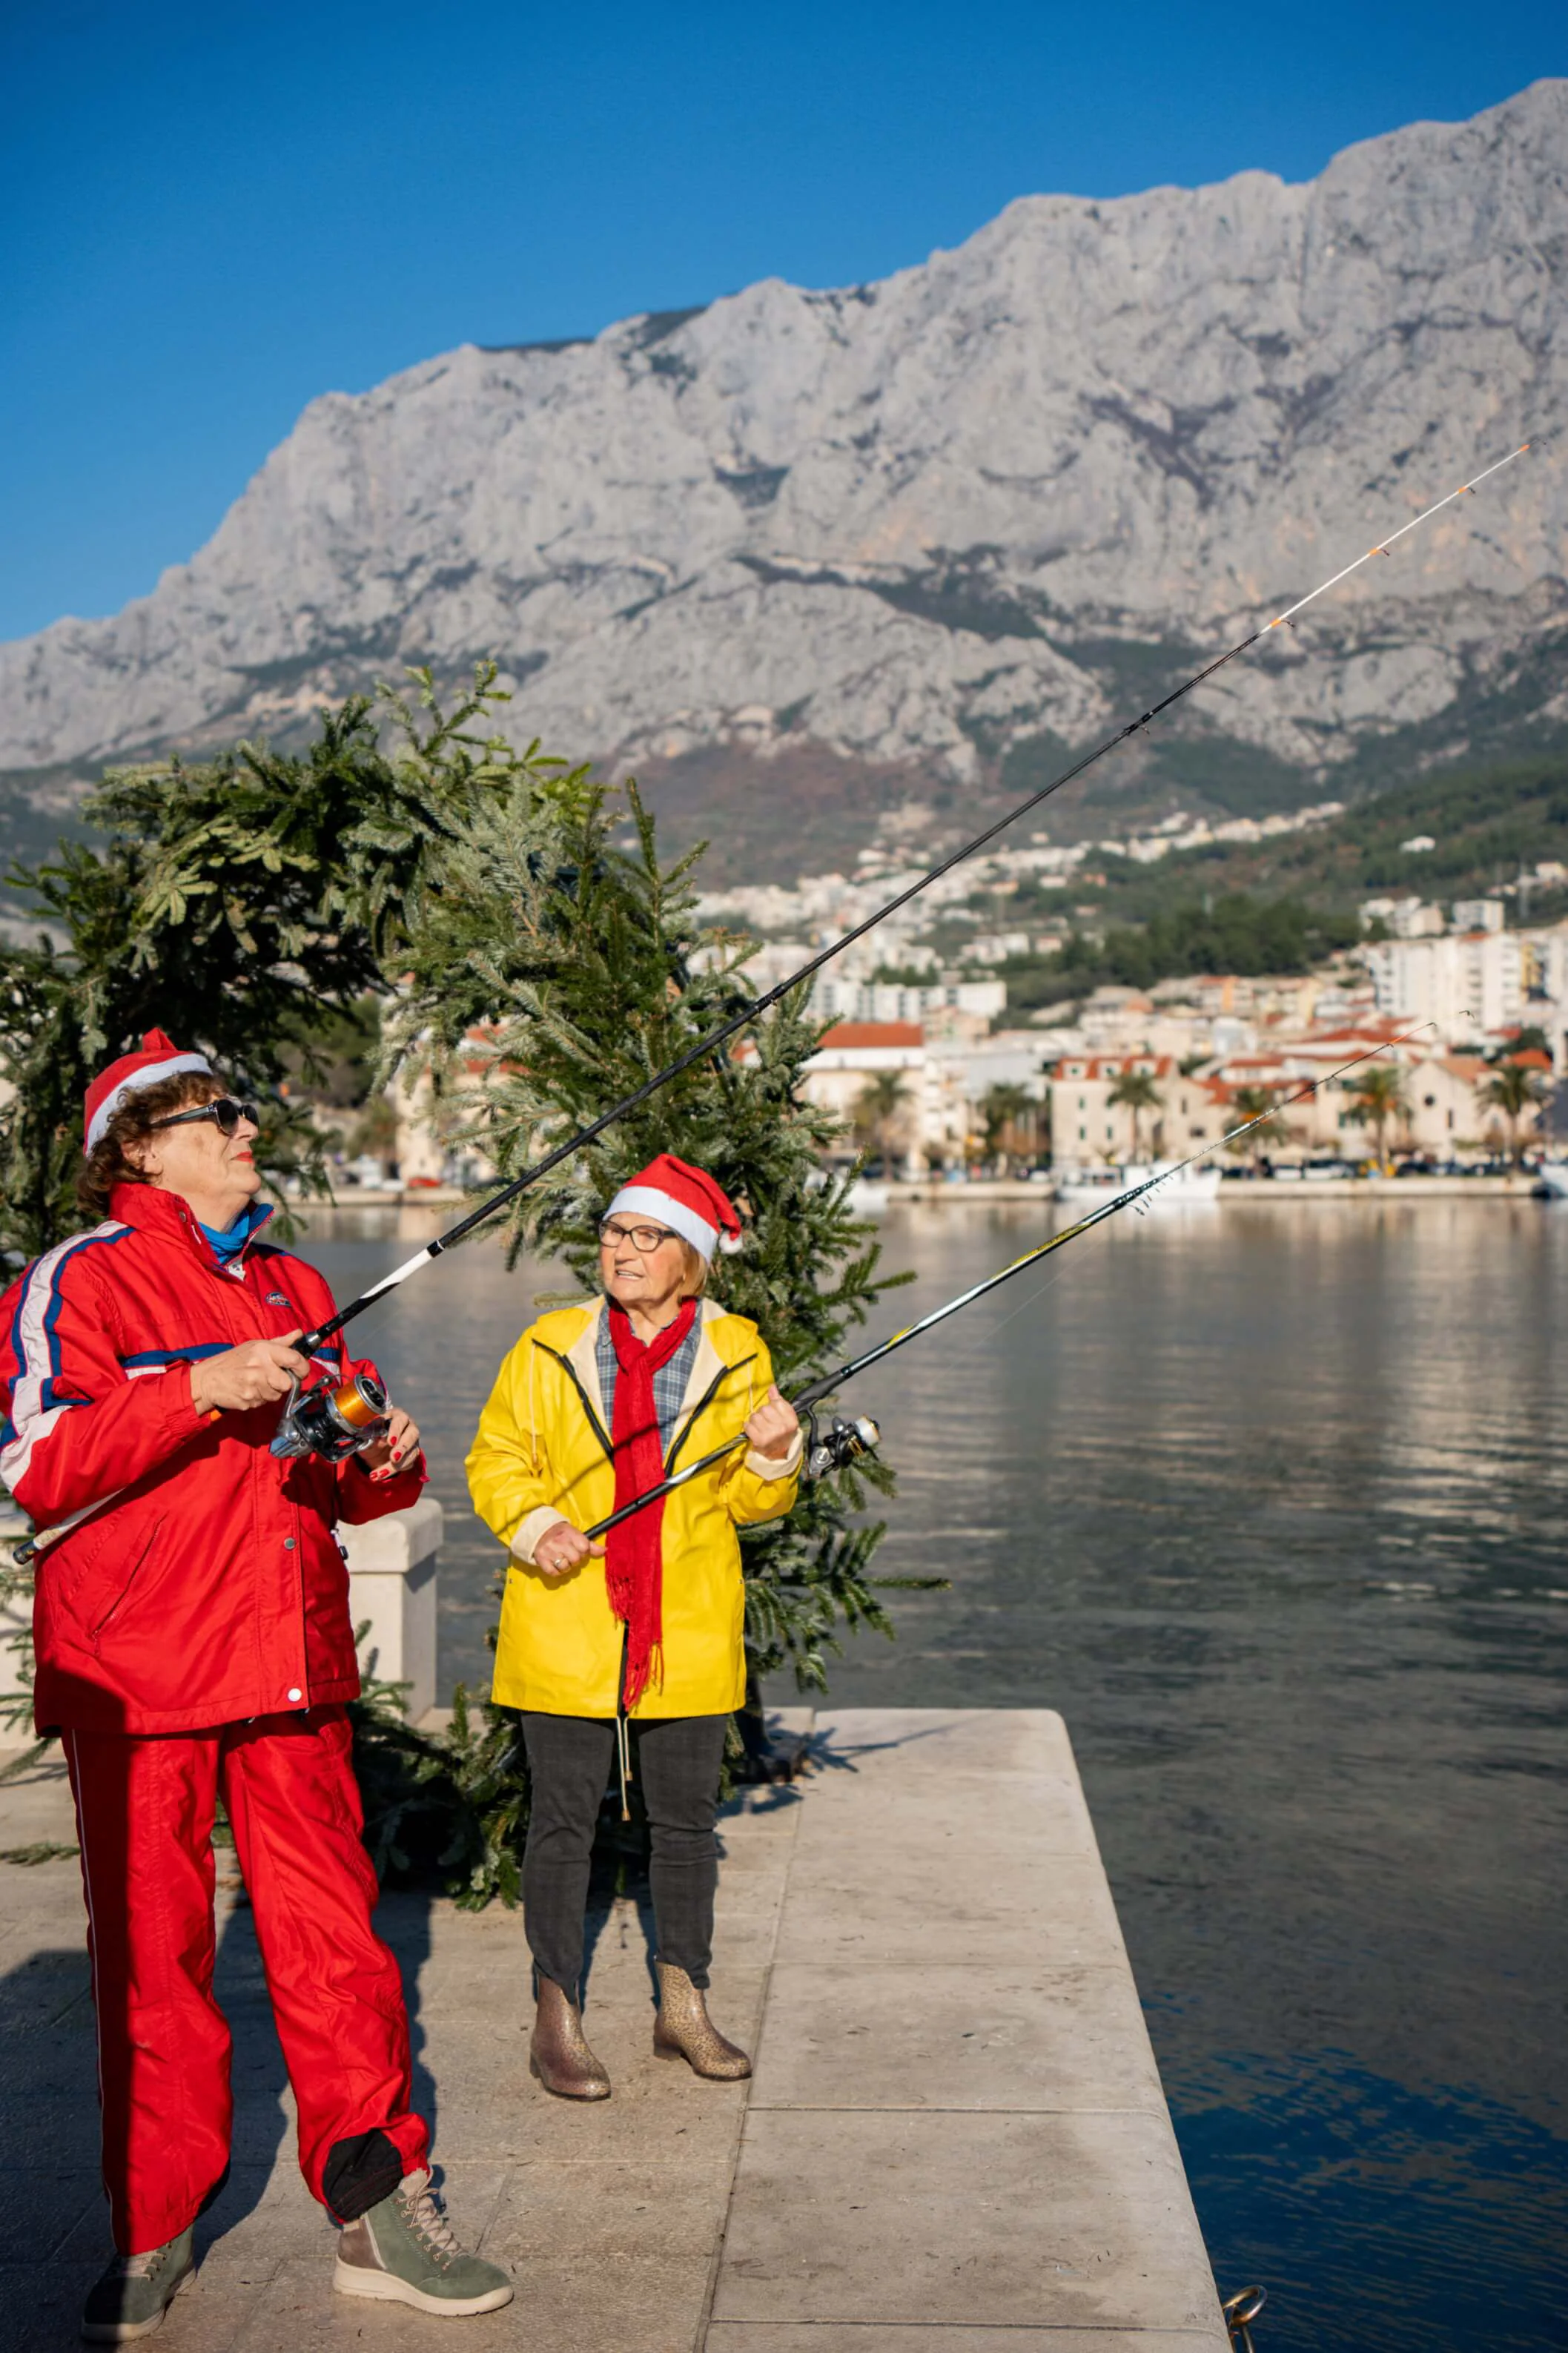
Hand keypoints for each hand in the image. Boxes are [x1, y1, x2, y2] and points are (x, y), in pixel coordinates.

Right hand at [190, 1331, 309, 1415]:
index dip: (302, 1367)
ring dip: (270, 1391)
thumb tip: (299, 1334)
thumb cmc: (233, 1361)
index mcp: (264, 1350)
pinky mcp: (248, 1400)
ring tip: (256, 1382)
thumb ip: (280, 1342)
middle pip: (288, 1383)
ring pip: (277, 1395)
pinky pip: (264, 1402)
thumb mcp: (255, 1345)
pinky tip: (249, 1390)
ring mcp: (253, 1386)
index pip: (295, 1360)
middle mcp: (260, 1367)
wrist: (209, 1379)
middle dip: (283, 1382)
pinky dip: (259, 1398)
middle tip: (272, 1377)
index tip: (300, 1370)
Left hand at [361, 1406, 420, 1482]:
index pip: (400, 1419)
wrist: (372, 1449)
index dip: (396, 1430)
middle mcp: (408, 1427)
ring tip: (379, 1473)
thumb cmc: (370, 1434)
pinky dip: (393, 1471)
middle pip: (413, 1434)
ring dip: (396, 1465)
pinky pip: (409, 1464)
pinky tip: (380, 1474)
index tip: (390, 1442)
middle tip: (393, 1459)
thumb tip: (370, 1432)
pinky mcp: (412, 1455)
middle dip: (403, 1448)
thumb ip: (368, 1430)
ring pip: (412, 1453)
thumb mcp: (365, 1432)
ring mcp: (412, 1441)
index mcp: (396, 1416)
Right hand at [533, 1519, 603, 1578]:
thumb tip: (605, 1550)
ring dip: (566, 1567)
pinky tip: (555, 1564)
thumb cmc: (561, 1534)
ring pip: (565, 1567)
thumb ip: (590, 1544)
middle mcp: (559, 1541)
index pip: (584, 1547)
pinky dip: (556, 1572)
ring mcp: (549, 1551)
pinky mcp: (541, 1560)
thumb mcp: (575, 1534)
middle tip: (570, 1555)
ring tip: (562, 1560)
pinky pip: (554, 1573)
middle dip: (575, 1560)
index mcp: (569, 1533)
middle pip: (575, 1559)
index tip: (579, 1549)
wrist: (538, 1532)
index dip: (584, 1551)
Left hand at [744, 1383, 798, 1461]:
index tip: (773, 1415)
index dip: (772, 1406)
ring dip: (754, 1421)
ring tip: (759, 1428)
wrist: (778, 1455)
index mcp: (791, 1421)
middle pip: (764, 1409)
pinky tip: (753, 1431)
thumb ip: (779, 1401)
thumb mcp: (785, 1418)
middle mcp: (782, 1428)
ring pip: (754, 1416)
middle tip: (765, 1423)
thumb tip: (772, 1387)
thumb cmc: (782, 1434)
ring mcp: (771, 1435)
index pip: (776, 1402)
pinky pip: (748, 1426)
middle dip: (762, 1414)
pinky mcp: (759, 1441)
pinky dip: (748, 1428)